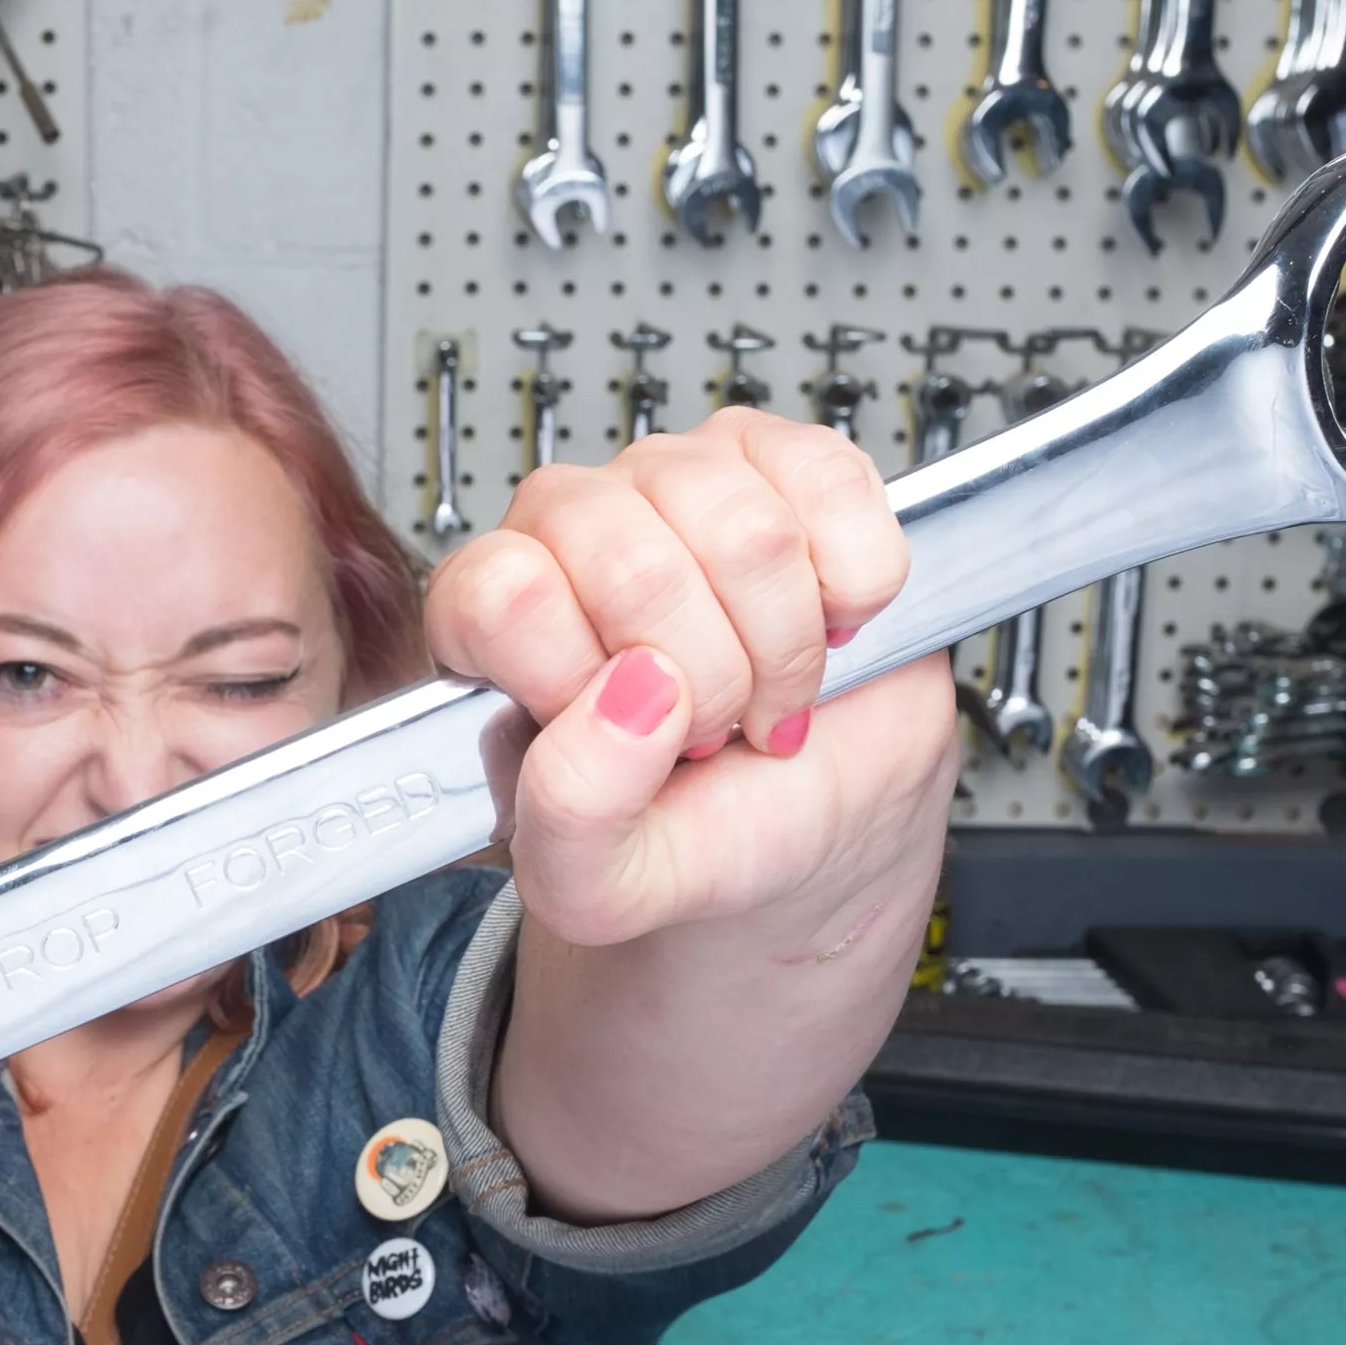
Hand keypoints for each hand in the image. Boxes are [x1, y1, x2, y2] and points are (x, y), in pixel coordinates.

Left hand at [423, 407, 958, 948]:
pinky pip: (832, 485)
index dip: (581, 682)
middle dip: (707, 683)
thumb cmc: (695, 832)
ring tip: (767, 689)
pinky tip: (827, 620)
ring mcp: (677, 479)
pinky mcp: (786, 460)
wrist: (808, 821)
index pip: (505, 595)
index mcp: (491, 617)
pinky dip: (854, 584)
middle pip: (636, 567)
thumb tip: (628, 700)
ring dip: (785, 645)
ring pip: (744, 529)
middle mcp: (570, 528)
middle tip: (711, 729)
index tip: (627, 741)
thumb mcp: (602, 884)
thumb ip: (572, 816)